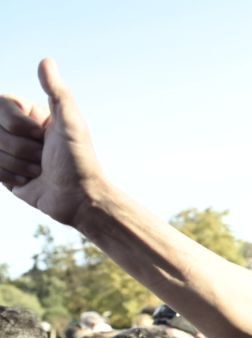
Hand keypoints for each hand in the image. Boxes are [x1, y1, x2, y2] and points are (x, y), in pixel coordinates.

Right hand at [0, 59, 104, 225]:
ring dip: (17, 164)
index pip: (1, 107)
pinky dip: (9, 176)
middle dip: (20, 149)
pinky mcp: (3, 171)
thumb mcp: (71, 122)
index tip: (41, 136)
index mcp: (30, 114)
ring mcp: (8, 150)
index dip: (19, 126)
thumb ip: (57, 92)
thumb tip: (45, 60)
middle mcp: (17, 130)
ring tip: (38, 170)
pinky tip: (28, 181)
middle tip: (43, 158)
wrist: (79, 199)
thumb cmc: (79, 160)